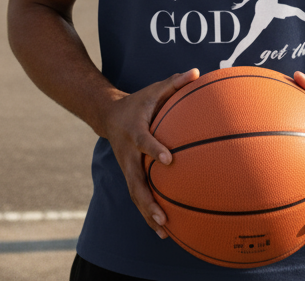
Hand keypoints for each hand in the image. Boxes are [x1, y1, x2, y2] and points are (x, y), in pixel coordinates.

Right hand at [101, 68, 199, 238]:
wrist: (109, 116)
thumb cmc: (139, 102)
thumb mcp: (153, 90)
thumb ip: (174, 83)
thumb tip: (196, 72)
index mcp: (135, 132)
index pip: (144, 142)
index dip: (154, 149)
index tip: (168, 159)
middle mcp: (129, 155)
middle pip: (135, 181)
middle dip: (147, 200)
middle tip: (163, 215)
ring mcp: (128, 168)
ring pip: (135, 195)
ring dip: (148, 214)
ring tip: (164, 232)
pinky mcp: (130, 176)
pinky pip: (138, 197)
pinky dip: (148, 213)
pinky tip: (164, 231)